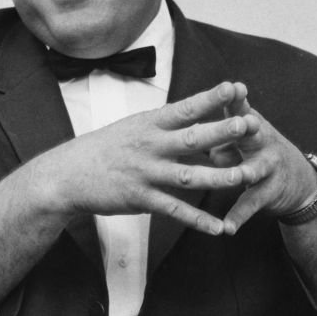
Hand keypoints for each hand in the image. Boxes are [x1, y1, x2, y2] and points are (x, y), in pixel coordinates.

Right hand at [35, 82, 261, 234]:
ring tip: (246, 177)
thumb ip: (163, 124)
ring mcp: (146, 174)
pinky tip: (218, 227)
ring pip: (188, 176)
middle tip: (249, 125)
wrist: (67, 175)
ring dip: (218, 177)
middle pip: (192, 138)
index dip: (211, 98)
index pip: (185, 107)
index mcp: (149, 124)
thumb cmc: (104, 149)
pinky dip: (197, 220)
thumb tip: (194, 112)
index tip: (235, 87)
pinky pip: (174, 211)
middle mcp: (150, 146)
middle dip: (222, 132)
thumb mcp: (132, 127)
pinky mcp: (141, 199)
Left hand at [208, 83, 316, 232]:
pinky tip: (228, 228)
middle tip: (243, 124)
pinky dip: (239, 217)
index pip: (241, 110)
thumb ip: (218, 131)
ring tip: (239, 176)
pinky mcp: (269, 193)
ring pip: (254, 170)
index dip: (236, 100)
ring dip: (246, 172)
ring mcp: (267, 168)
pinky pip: (251, 205)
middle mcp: (262, 143)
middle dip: (247, 129)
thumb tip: (192, 132)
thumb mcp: (243, 135)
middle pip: (253, 135)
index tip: (233, 88)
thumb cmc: (259, 151)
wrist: (299, 181)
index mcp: (251, 126)